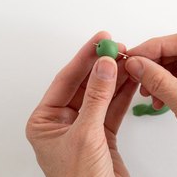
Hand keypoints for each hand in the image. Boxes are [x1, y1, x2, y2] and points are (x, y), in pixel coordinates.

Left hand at [26, 31, 137, 176]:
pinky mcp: (102, 135)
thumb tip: (103, 66)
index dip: (83, 58)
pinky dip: (123, 94)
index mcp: (45, 121)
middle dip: (101, 66)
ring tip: (128, 60)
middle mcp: (62, 122)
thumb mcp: (85, 135)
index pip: (65, 80)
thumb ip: (96, 97)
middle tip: (116, 48)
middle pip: (84, 85)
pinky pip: (112, 108)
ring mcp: (83, 127)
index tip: (98, 41)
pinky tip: (131, 80)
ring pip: (100, 95)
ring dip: (115, 78)